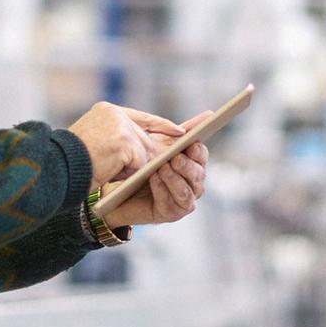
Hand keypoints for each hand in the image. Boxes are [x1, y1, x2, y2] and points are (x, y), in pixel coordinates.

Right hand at [66, 102, 183, 191]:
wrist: (56, 167)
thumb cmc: (72, 161)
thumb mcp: (96, 142)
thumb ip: (120, 139)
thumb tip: (149, 153)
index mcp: (107, 111)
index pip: (142, 117)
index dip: (161, 126)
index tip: (180, 131)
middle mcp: (115, 114)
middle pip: (144, 139)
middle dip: (143, 156)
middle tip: (134, 166)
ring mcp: (120, 127)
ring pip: (143, 153)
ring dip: (129, 167)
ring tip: (105, 168)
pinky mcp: (124, 142)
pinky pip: (138, 163)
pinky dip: (126, 173)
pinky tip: (107, 171)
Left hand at [103, 110, 211, 228]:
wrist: (118, 193)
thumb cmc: (139, 166)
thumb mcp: (156, 145)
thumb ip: (176, 132)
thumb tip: (207, 114)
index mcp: (191, 163)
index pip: (201, 154)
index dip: (198, 149)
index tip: (191, 143)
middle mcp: (193, 182)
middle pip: (198, 172)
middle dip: (187, 165)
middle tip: (175, 157)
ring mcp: (185, 199)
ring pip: (188, 189)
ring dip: (175, 178)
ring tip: (162, 168)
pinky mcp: (173, 213)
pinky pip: (172, 202)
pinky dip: (164, 190)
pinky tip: (155, 180)